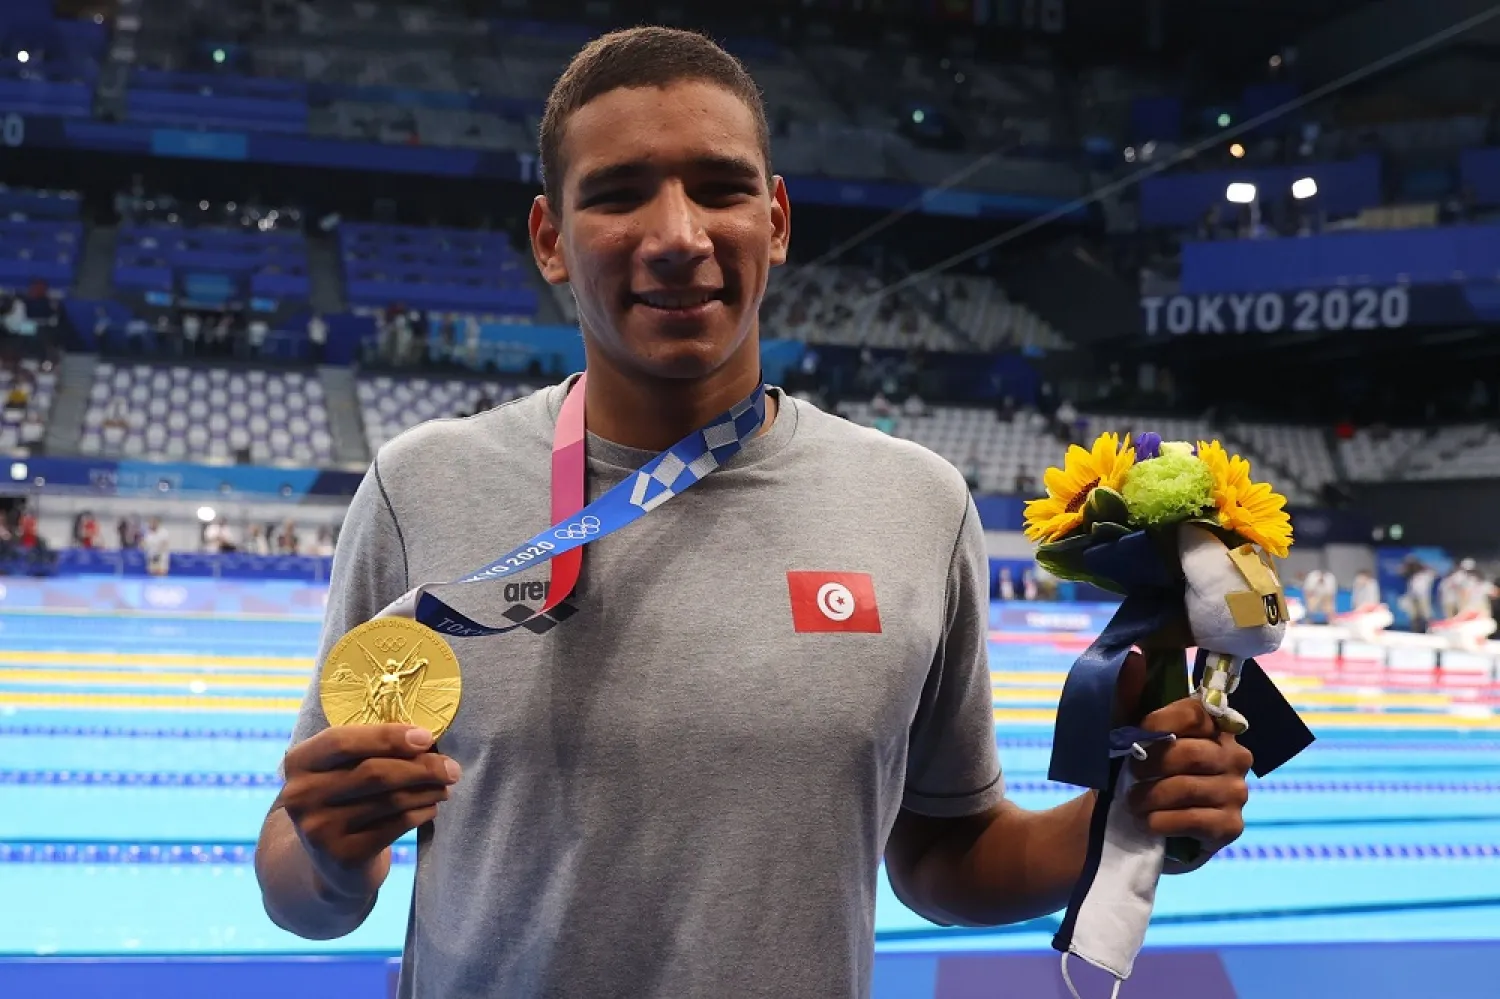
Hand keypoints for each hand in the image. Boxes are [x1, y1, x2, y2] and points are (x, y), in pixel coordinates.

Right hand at [275, 724, 460, 900]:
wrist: (330, 863)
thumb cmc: (346, 798)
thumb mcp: (343, 770)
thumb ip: (371, 749)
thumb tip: (424, 739)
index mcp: (299, 763)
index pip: (342, 741)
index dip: (387, 736)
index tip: (427, 737)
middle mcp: (301, 796)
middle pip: (373, 772)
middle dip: (421, 767)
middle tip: (451, 768)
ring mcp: (320, 829)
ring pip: (389, 800)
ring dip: (427, 790)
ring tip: (445, 786)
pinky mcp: (343, 856)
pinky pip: (396, 826)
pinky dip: (421, 813)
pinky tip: (431, 807)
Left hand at [1125, 696, 1252, 870]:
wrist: (1128, 816)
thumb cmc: (1131, 765)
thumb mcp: (1123, 726)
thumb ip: (1127, 692)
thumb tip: (1133, 656)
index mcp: (1213, 724)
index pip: (1193, 713)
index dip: (1158, 724)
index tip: (1134, 737)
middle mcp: (1234, 754)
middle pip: (1190, 753)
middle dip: (1150, 765)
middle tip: (1131, 773)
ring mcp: (1237, 791)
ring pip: (1187, 788)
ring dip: (1149, 797)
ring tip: (1133, 802)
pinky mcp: (1231, 826)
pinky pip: (1195, 821)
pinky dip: (1162, 822)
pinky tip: (1149, 822)